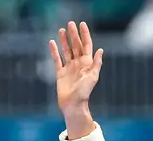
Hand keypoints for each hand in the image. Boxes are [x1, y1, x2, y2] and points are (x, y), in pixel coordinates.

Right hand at [49, 21, 102, 137]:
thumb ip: (96, 64)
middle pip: (76, 46)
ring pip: (66, 51)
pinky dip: (54, 51)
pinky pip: (57, 60)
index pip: (86, 46)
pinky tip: (52, 43)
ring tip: (62, 30)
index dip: (85, 35)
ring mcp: (69, 68)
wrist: (73, 105)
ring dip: (64, 40)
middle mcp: (78, 64)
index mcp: (87, 64)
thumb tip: (100, 50)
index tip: (82, 24)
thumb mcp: (93, 77)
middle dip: (73, 35)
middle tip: (70, 23)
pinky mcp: (61, 73)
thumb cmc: (84, 92)